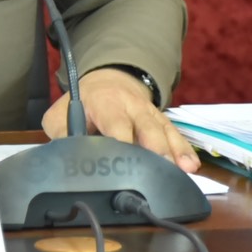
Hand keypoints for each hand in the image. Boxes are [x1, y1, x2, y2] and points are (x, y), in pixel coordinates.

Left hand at [41, 67, 200, 172]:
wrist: (108, 82)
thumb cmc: (84, 104)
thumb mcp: (61, 114)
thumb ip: (62, 133)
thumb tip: (65, 154)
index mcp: (105, 102)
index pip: (115, 121)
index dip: (121, 139)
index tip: (125, 156)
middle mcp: (131, 106)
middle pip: (146, 125)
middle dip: (154, 146)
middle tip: (160, 167)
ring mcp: (149, 114)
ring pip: (164, 130)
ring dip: (173, 151)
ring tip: (182, 170)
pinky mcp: (161, 123)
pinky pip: (175, 135)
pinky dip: (183, 151)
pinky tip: (190, 166)